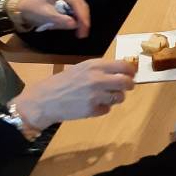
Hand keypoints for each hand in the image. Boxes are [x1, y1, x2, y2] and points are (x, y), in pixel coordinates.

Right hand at [12, 58, 136, 130]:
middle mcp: (98, 79)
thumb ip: (100, 69)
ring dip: (115, 98)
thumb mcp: (81, 68)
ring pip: (120, 97)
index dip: (131, 71)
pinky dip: (103, 108)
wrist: (44, 100)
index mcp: (95, 65)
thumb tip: (121, 71)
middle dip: (129, 85)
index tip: (131, 75)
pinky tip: (92, 105)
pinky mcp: (93, 110)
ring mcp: (96, 95)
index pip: (124, 66)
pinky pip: (108, 109)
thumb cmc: (61, 82)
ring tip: (104, 97)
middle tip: (125, 87)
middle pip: (127, 83)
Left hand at [14, 0, 89, 37]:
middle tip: (83, 34)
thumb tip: (75, 24)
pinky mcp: (70, 2)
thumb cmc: (34, 11)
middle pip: (81, 6)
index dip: (82, 16)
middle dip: (83, 20)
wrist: (26, 10)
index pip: (76, 3)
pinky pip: (78, 11)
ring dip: (82, 21)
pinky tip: (77, 28)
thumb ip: (60, 20)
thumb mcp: (46, 16)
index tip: (84, 28)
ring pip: (81, 9)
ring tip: (81, 33)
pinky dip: (78, 20)